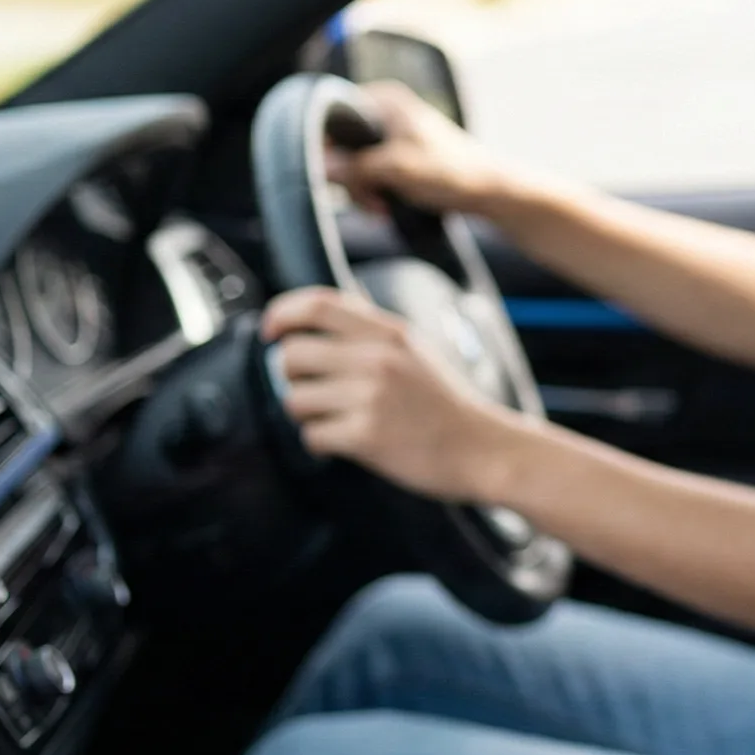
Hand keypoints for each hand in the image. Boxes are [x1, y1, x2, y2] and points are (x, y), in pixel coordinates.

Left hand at [262, 287, 514, 504]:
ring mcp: (371, 397)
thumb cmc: (445, 405)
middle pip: (292, 354)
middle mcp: (377, 358)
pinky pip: (312, 436)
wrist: (483, 449)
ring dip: (306, 414)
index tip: (271, 331)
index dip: (282, 313)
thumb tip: (310, 327)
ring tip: (335, 420)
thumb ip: (370, 335)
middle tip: (313, 391)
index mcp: (389, 332)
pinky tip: (344, 443)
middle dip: (292, 377)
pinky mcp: (366, 436)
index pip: (317, 305)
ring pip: (295, 398)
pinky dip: (321, 443)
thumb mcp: (414, 352)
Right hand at [328, 81, 510, 216]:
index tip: (336, 176)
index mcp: (384, 99)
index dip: (327, 147)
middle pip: (341, 144)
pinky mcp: (397, 154)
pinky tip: (385, 207)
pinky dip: (374, 191)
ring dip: (363, 191)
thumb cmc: (451, 173)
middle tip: (370, 202)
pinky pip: (370, 172)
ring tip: (381, 208)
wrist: (489, 190)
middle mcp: (384, 110)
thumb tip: (320, 167)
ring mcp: (391, 133)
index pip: (332, 115)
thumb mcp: (398, 170)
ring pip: (353, 162)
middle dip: (351, 179)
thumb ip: (357, 167)